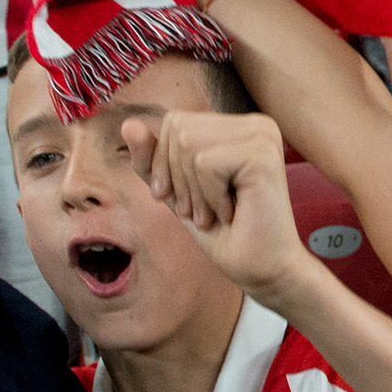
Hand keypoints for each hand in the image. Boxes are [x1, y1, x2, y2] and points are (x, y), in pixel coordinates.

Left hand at [120, 111, 314, 299]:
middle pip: (179, 128)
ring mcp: (262, 136)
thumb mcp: (177, 191)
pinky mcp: (263, 155)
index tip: (185, 201)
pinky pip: (204, 163)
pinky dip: (208, 197)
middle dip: (178, 178)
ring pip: (188, 143)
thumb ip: (153, 159)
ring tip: (214, 214)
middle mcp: (256, 123)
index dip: (165, 163)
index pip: (175, 121)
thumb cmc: (225, 234)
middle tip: (201, 212)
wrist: (261, 270)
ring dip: (193, 190)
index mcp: (239, 126)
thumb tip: (128, 124)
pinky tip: (230, 213)